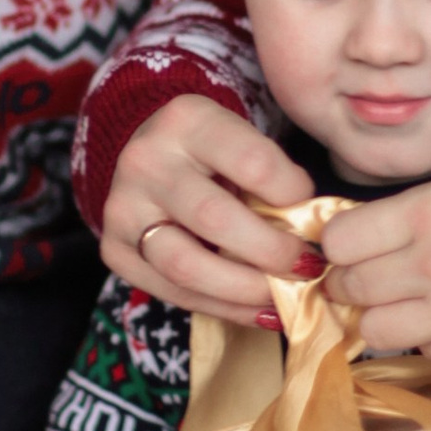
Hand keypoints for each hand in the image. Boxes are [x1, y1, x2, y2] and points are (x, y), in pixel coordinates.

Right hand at [99, 93, 319, 322]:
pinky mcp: (115, 249)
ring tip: (283, 300)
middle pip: (215, 219)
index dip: (291, 196)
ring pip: (186, 266)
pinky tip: (257, 310)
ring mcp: (122, 208)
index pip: (252, 163)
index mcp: (187, 120)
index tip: (313, 216)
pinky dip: (221, 308)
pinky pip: (172, 292)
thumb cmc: (215, 153)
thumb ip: (275, 179)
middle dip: (271, 254)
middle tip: (308, 270)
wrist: (152, 157)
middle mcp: (145, 160)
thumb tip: (316, 239)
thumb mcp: (244, 143)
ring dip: (245, 291)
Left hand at [318, 169, 430, 368]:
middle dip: (355, 284)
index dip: (341, 246)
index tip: (354, 248)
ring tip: (413, 302)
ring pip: (372, 329)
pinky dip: (430, 337)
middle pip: (349, 288)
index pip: (340, 241)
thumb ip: (413, 216)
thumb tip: (359, 241)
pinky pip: (423, 350)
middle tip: (377, 278)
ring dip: (384, 317)